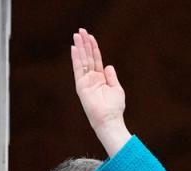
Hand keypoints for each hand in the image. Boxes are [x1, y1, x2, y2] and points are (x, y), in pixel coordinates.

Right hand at [71, 28, 130, 155]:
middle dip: (84, 44)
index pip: (96, 60)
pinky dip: (76, 58)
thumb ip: (111, 76)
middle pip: (88, 57)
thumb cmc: (114, 108)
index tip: (91, 36)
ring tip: (77, 35)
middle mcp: (92, 79)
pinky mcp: (81, 86)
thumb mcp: (116, 88)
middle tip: (81, 30)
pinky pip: (78, 69)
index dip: (94, 48)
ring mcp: (86, 82)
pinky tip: (74, 48)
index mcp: (100, 79)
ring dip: (80, 47)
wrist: (110, 120)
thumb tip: (108, 65)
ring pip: (82, 61)